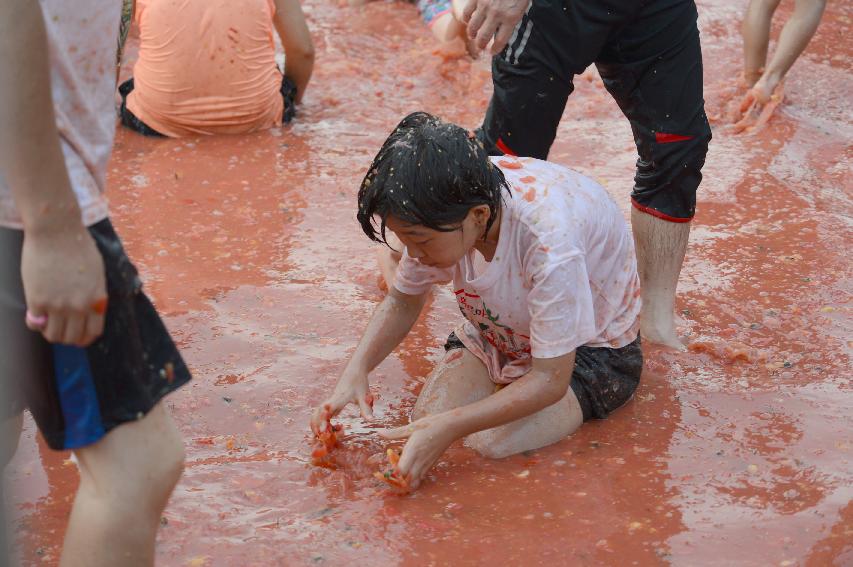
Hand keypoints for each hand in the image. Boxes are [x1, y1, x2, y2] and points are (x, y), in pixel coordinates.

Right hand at [21, 225, 106, 345]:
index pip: (93, 332)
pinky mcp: (37, 300)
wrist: (56, 231)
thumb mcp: (96, 273)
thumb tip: (88, 310)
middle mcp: (79, 306)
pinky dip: (35, 323)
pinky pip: (35, 324)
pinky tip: (35, 314)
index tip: (77, 336)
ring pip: (53, 336)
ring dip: (50, 332)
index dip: (84, 338)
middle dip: (66, 337)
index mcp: (97, 299)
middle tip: (60, 329)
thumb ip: (93, 294)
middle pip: (72, 338)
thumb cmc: (78, 246)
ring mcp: (58, 305)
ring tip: (48, 322)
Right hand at [310, 371, 374, 434]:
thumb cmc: (360, 382)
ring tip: (319, 434)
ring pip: (318, 411)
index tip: (322, 431)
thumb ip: (366, 409)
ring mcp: (331, 400)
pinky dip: (321, 419)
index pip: (328, 410)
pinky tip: (326, 428)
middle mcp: (332, 399)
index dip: (323, 420)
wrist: (355, 370)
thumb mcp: (363, 396)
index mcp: (339, 397)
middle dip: (315, 424)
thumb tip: (371, 421)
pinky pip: (323, 411)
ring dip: (316, 422)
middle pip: (318, 412)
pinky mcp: (332, 401)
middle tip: (317, 436)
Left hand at [378, 414, 456, 489]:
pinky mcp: (431, 465)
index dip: (391, 475)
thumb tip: (379, 432)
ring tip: (397, 477)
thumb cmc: (430, 424)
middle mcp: (420, 461)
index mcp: (413, 451)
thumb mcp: (411, 427)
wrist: (450, 427)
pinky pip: (420, 478)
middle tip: (389, 477)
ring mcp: (426, 464)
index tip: (384, 472)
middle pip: (407, 482)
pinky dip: (413, 479)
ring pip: (415, 483)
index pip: (400, 471)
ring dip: (405, 483)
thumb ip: (394, 433)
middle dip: (397, 484)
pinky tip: (408, 471)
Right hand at [462, 0, 529, 54]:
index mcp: (511, 18)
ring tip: (473, 36)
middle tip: (480, 47)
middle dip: (481, 45)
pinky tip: (467, 21)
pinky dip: (466, 19)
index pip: (500, 41)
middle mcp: (497, 15)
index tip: (493, 52)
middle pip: (484, 37)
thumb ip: (512, 17)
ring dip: (472, 34)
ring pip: (473, 27)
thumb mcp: (521, 7)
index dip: (495, 50)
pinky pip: (467, 13)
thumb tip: (503, 29)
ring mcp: (485, 6)